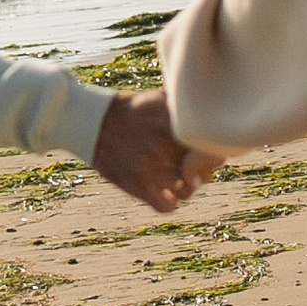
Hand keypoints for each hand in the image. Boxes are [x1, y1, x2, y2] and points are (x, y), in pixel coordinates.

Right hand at [90, 92, 211, 213]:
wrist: (93, 122)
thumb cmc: (131, 110)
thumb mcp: (158, 99)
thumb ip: (185, 106)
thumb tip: (209, 109)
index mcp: (174, 124)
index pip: (210, 148)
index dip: (213, 153)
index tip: (207, 154)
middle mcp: (164, 145)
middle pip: (202, 171)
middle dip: (202, 172)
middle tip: (193, 170)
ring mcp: (150, 167)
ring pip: (187, 192)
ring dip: (186, 189)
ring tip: (179, 183)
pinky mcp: (136, 184)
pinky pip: (166, 206)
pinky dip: (169, 203)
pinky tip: (166, 195)